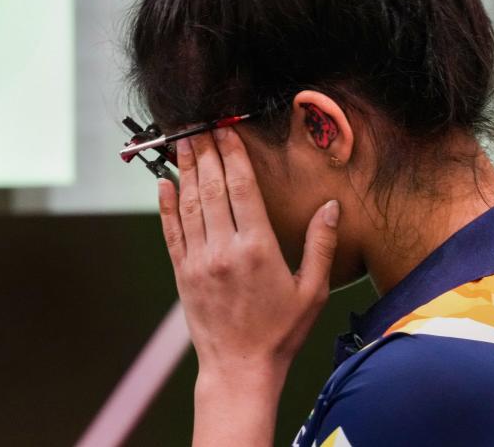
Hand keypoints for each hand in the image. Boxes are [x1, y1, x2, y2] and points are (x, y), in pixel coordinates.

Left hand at [158, 127, 339, 384]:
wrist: (240, 369)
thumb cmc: (281, 331)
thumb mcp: (313, 290)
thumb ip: (321, 245)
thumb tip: (330, 206)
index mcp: (258, 248)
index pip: (241, 187)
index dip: (232, 154)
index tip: (227, 130)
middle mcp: (224, 249)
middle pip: (211, 187)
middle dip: (206, 152)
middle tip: (200, 124)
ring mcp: (198, 260)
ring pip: (189, 204)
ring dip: (185, 169)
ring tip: (183, 141)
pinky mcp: (182, 273)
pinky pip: (171, 231)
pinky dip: (166, 205)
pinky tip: (163, 183)